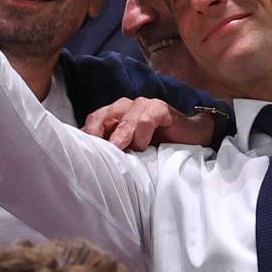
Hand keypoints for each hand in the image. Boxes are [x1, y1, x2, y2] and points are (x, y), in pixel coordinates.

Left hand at [82, 97, 214, 150]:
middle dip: (97, 136)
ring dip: (121, 136)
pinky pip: (146, 118)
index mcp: (113, 116)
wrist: (190, 137)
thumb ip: (113, 152)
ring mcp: (142, 105)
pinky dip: (142, 133)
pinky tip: (144, 145)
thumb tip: (89, 165)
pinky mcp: (160, 108)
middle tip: (97, 155)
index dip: (86, 138)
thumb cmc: (157, 145)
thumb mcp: (130, 150)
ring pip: (124, 117)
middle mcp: (124, 107)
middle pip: (102, 116)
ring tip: (120, 150)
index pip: (92, 122)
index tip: (81, 158)